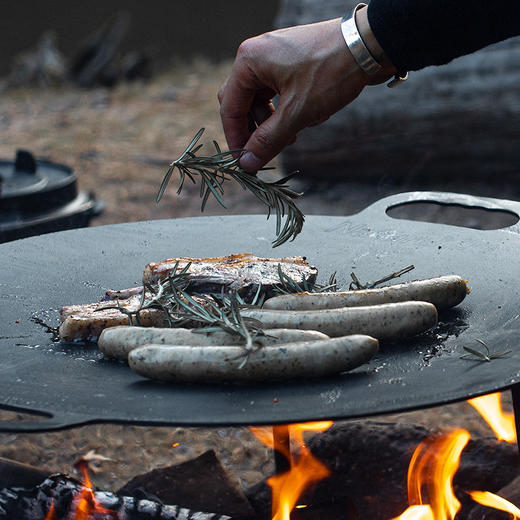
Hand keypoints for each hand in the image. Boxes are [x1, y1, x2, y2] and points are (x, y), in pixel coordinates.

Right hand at [218, 12, 394, 170]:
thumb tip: (247, 163)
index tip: (244, 162)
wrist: (370, 45)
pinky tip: (308, 116)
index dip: (236, 138)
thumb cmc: (330, 74)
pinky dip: (288, 108)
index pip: (230, 107)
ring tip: (295, 135)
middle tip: (270, 148)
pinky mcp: (290, 60)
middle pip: (243, 102)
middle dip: (257, 128)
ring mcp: (274, 56)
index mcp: (249, 61)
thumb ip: (268, 140)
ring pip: (262, 99)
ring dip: (275, 121)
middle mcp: (256, 55)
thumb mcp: (296, 113)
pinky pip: (278, 91)